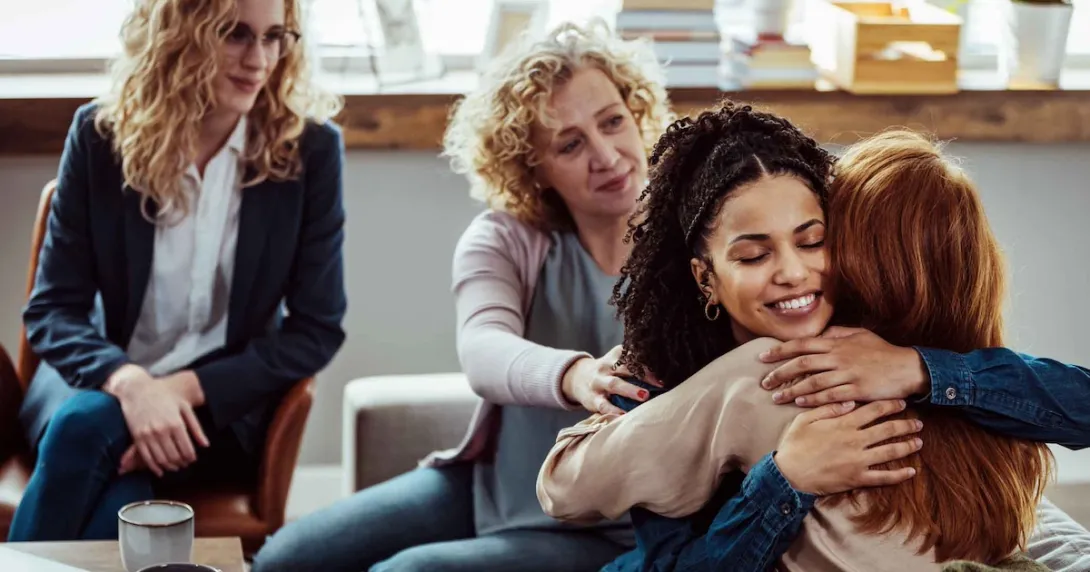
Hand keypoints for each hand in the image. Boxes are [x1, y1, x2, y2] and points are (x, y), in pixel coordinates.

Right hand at [104, 366, 208, 476]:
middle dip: (181, 463)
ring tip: (175, 467)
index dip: (190, 457)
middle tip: (184, 464)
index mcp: (176, 423)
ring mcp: (148, 435)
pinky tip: (160, 470)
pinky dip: (154, 467)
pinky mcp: (137, 437)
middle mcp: (162, 431)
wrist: (137, 389)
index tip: (192, 459)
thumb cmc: (164, 396)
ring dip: (169, 466)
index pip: (186, 449)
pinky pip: (146, 457)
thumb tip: (205, 445)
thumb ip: (196, 427)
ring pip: (161, 459)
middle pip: (174, 456)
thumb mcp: (184, 407)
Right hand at [561, 345, 660, 415]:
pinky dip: (614, 411)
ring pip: (614, 384)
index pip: (633, 356)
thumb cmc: (609, 371)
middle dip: (642, 374)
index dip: (648, 363)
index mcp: (616, 355)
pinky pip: (603, 405)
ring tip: (645, 396)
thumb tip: (667, 369)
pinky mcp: (592, 398)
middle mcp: (606, 367)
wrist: (577, 378)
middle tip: (659, 383)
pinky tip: (624, 416)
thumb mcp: (618, 361)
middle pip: (624, 367)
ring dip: (630, 390)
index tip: (665, 371)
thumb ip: (636, 363)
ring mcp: (598, 382)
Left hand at [759, 327, 929, 406]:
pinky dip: (812, 400)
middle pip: (802, 364)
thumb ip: (836, 334)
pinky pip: (829, 396)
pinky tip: (799, 403)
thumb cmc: (882, 351)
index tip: (763, 357)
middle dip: (780, 373)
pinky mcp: (857, 391)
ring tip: (776, 397)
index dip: (780, 350)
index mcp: (836, 343)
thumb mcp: (859, 334)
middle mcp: (839, 357)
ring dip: (792, 390)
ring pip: (813, 382)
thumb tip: (817, 335)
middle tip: (764, 382)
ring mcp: (848, 375)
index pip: (801, 344)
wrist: (908, 367)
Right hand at [774, 399, 922, 495]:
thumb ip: (828, 408)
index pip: (873, 410)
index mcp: (843, 423)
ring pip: (890, 451)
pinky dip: (899, 475)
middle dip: (905, 424)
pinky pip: (883, 477)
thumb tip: (850, 401)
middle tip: (917, 422)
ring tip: (919, 442)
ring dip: (907, 446)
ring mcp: (859, 460)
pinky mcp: (857, 478)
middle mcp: (855, 440)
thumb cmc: (794, 444)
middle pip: (888, 429)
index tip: (901, 402)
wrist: (789, 474)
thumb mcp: (805, 419)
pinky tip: (911, 471)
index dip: (890, 405)